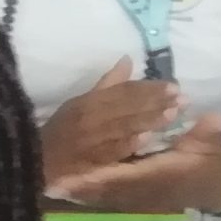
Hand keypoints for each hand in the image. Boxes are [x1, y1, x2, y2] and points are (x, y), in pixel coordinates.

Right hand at [40, 58, 179, 188]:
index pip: (124, 92)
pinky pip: (111, 150)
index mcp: (89, 102)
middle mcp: (91, 118)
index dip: (149, 89)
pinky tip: (147, 138)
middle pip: (128, 108)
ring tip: (173, 114)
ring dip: (149, 120)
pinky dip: (129, 144)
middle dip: (156, 103)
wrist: (38, 160)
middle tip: (182, 98)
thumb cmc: (62, 128)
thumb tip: (128, 59)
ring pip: (124, 127)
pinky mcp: (91, 161)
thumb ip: (107, 83)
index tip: (173, 85)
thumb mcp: (81, 101)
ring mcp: (92, 140)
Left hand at [51, 119, 220, 213]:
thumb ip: (206, 133)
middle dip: (84, 187)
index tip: (83, 173)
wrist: (213, 186)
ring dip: (82, 191)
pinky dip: (89, 194)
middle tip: (56, 182)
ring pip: (106, 195)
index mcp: (163, 175)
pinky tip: (68, 190)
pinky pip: (108, 197)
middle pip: (110, 189)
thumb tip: (214, 118)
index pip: (131, 175)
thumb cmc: (208, 161)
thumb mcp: (210, 144)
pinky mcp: (135, 198)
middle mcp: (148, 191)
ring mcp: (140, 198)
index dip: (106, 175)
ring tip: (55, 186)